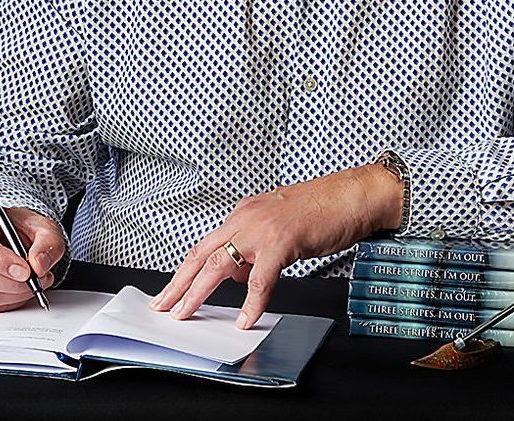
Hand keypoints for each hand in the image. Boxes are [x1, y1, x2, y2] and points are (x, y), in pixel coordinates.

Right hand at [0, 204, 64, 311]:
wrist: (13, 235)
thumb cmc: (21, 227)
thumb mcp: (43, 225)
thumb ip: (47, 241)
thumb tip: (39, 264)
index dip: (2, 261)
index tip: (26, 271)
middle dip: (13, 282)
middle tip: (38, 279)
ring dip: (14, 294)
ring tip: (33, 284)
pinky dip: (7, 302)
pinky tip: (20, 291)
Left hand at [149, 164, 402, 328]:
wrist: (350, 195)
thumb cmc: (321, 209)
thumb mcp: (278, 227)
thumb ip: (253, 248)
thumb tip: (235, 274)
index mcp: (244, 213)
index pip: (206, 245)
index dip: (185, 270)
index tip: (170, 290)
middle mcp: (246, 217)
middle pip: (202, 254)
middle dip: (179, 283)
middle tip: (163, 307)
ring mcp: (262, 229)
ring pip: (219, 264)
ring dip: (198, 292)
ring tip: (186, 314)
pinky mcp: (281, 242)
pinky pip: (259, 279)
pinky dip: (251, 302)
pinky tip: (246, 318)